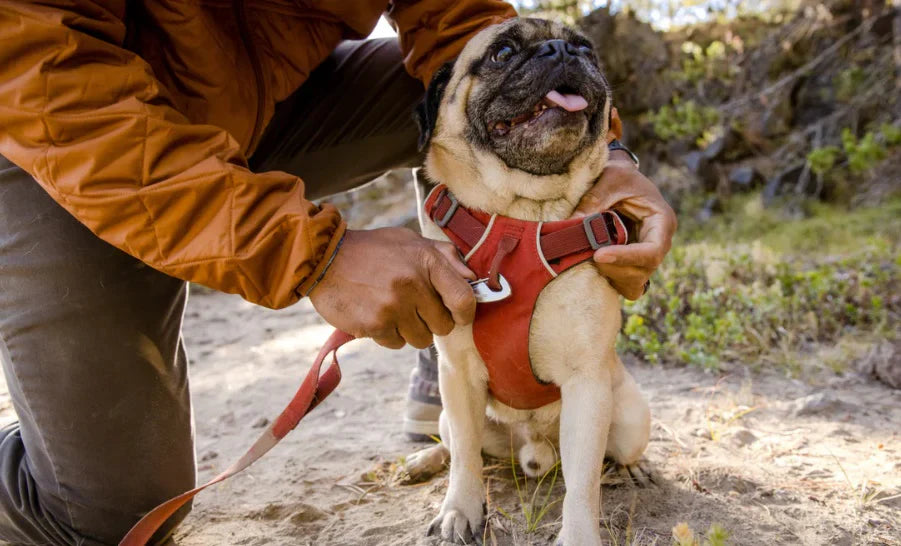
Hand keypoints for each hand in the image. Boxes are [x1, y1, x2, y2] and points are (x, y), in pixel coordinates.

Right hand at [309, 227, 476, 348]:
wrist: (324, 257)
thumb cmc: (372, 250)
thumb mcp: (410, 241)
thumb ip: (445, 256)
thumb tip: (474, 278)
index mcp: (427, 261)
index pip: (464, 299)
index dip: (465, 313)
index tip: (458, 314)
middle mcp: (413, 284)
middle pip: (443, 326)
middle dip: (432, 321)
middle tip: (415, 308)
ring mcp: (393, 307)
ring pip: (420, 339)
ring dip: (410, 329)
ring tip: (393, 309)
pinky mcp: (375, 325)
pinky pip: (396, 343)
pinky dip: (389, 334)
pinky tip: (376, 314)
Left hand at [570, 151, 676, 299]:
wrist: (619, 178)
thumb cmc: (619, 174)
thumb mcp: (610, 177)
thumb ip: (594, 199)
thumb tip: (573, 223)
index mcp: (662, 221)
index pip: (652, 251)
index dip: (626, 257)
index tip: (598, 254)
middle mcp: (658, 242)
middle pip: (643, 270)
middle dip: (614, 267)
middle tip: (587, 256)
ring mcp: (646, 256)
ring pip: (635, 281)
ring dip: (610, 274)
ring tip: (589, 257)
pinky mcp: (634, 263)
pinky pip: (628, 285)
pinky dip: (611, 280)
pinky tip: (595, 265)